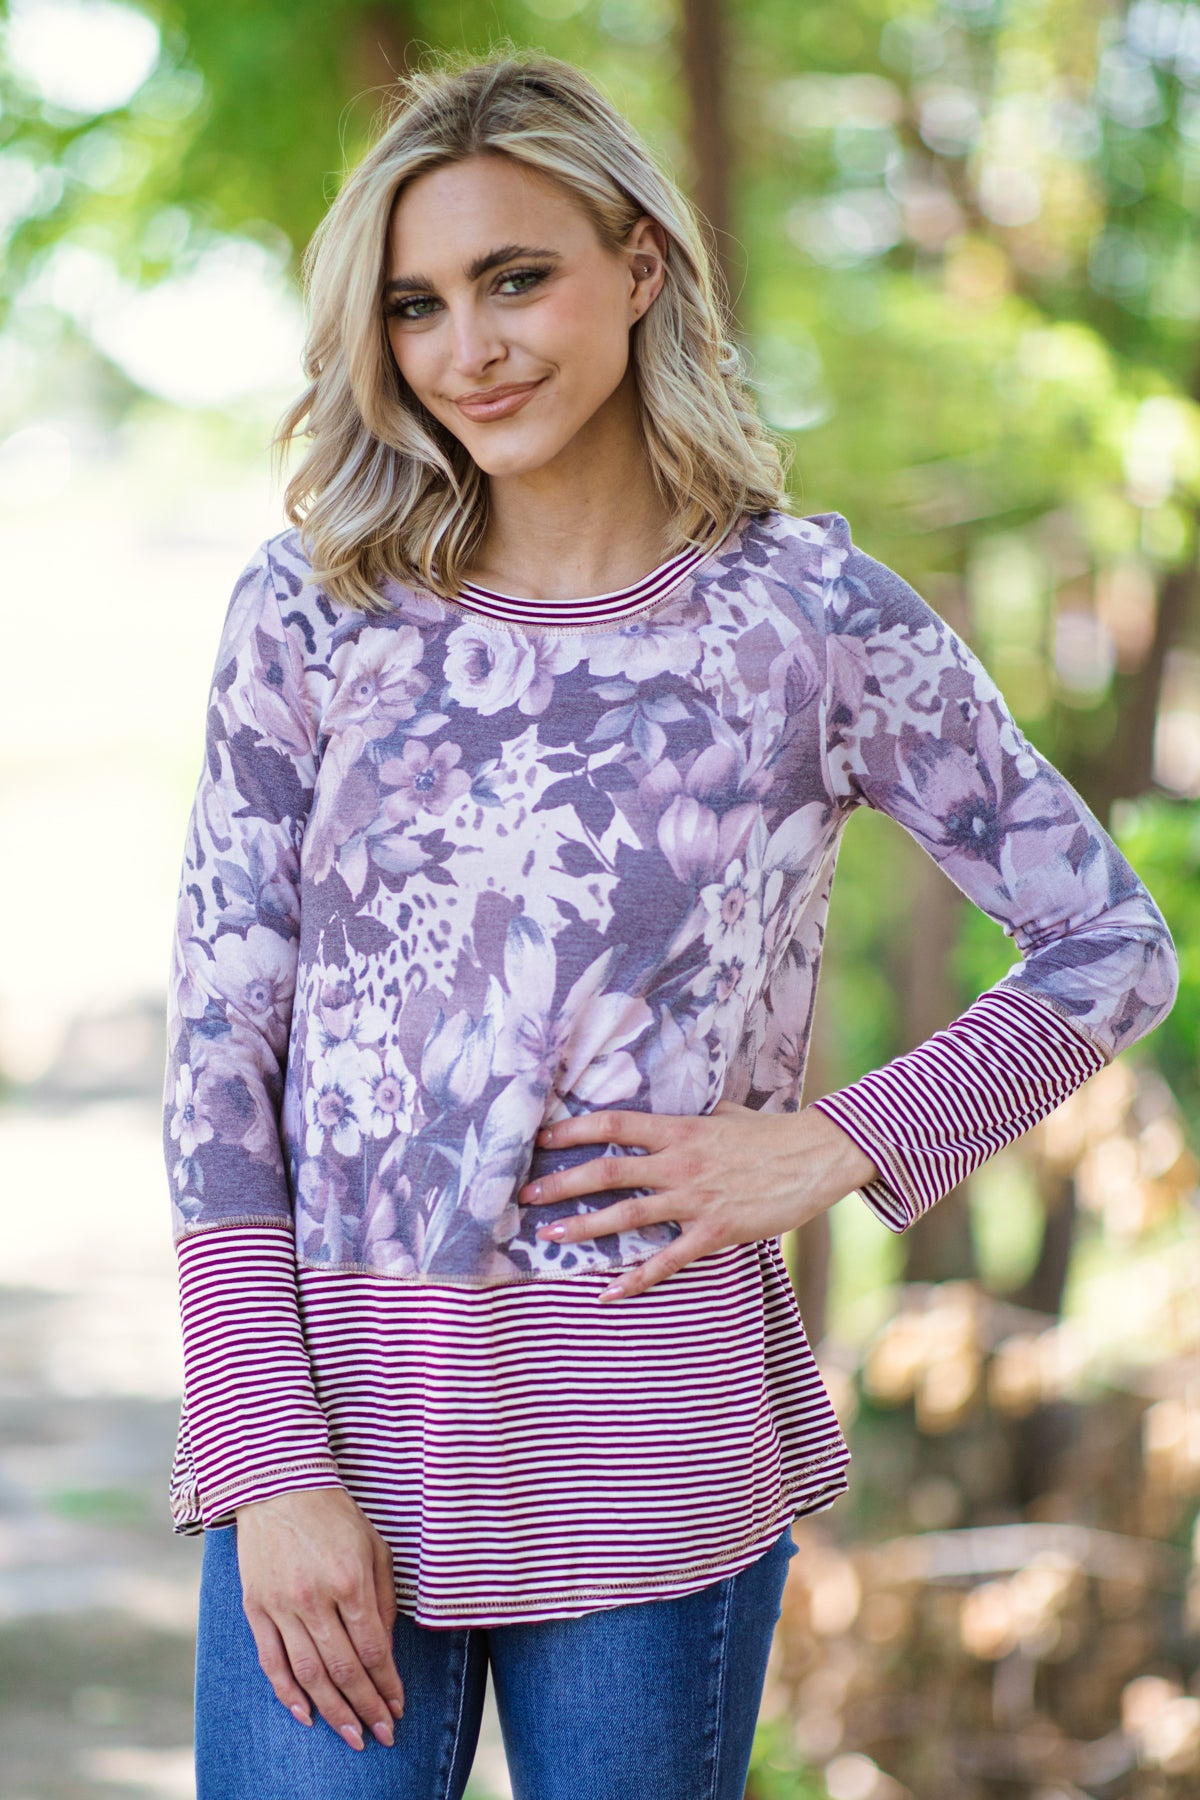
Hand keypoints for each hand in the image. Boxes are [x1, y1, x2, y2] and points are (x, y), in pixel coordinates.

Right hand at [232, 1486, 404, 1750]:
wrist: (278, 1486)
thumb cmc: (335, 1515)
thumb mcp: (374, 1546)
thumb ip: (382, 1597)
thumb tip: (385, 1648)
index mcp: (349, 1580)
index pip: (373, 1649)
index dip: (387, 1685)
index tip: (397, 1709)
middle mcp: (314, 1598)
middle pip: (343, 1670)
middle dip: (366, 1708)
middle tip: (382, 1736)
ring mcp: (281, 1605)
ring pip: (308, 1674)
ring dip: (332, 1711)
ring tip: (351, 1736)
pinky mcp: (256, 1607)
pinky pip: (271, 1662)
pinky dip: (287, 1693)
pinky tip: (305, 1714)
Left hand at [517, 1100, 877, 1300]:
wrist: (817, 1156)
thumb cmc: (771, 1133)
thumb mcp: (725, 1114)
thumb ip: (693, 1118)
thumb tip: (673, 1111)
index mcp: (680, 1130)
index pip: (613, 1125)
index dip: (573, 1130)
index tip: (541, 1138)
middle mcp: (679, 1164)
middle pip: (607, 1172)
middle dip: (562, 1183)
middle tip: (525, 1193)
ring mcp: (695, 1200)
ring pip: (627, 1216)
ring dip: (584, 1226)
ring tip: (549, 1235)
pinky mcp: (714, 1232)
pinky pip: (666, 1261)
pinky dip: (634, 1279)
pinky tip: (608, 1292)